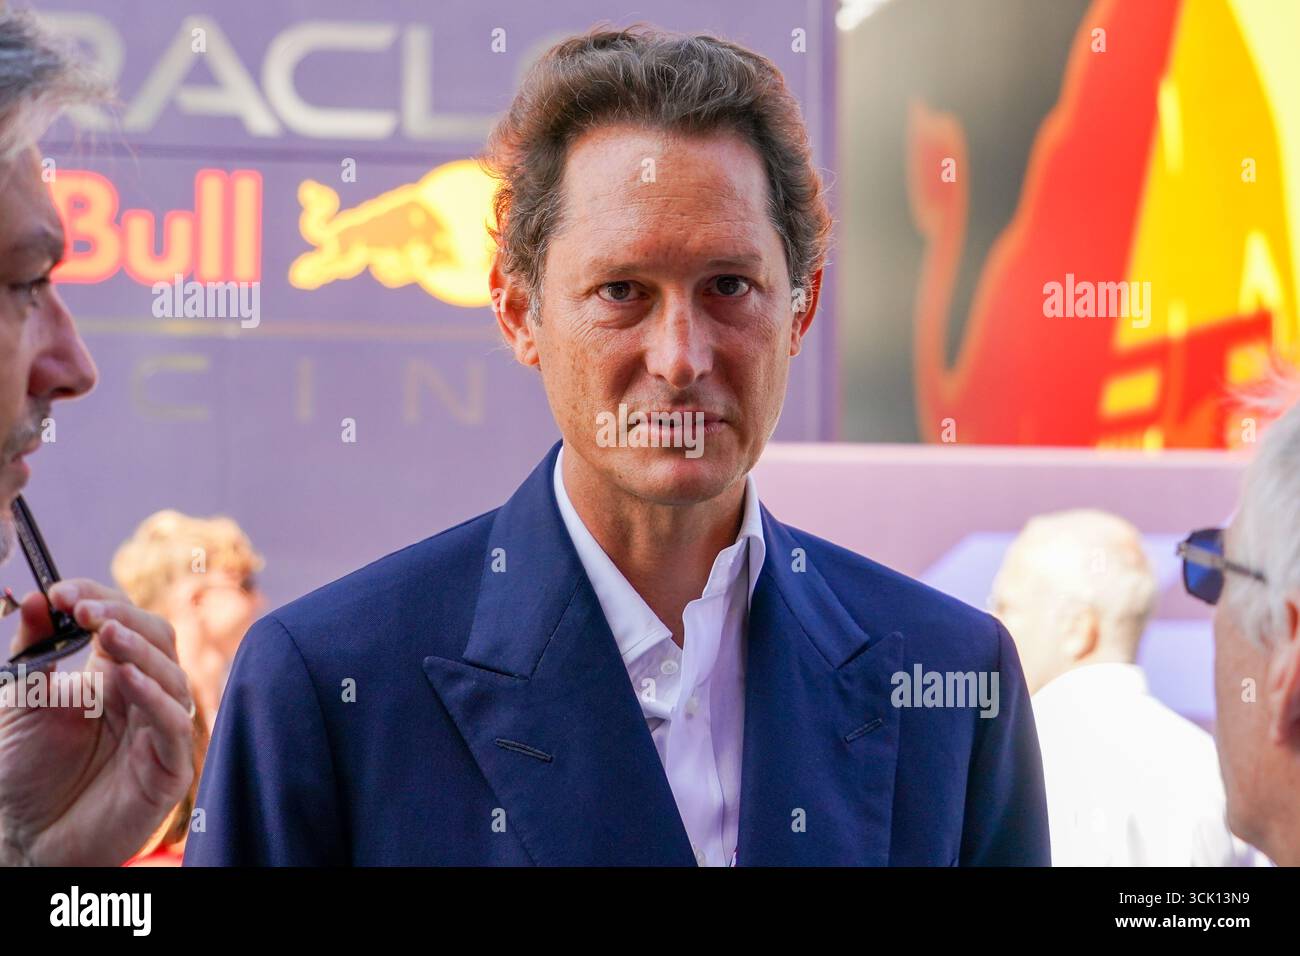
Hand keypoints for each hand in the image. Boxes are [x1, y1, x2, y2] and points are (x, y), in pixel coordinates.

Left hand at [0, 578, 194, 865]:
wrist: (23, 839)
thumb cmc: (23, 773)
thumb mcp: (21, 701)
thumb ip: (33, 652)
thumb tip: (36, 597)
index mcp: (115, 676)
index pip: (125, 623)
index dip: (101, 600)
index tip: (63, 592)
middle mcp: (144, 697)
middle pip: (158, 639)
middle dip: (124, 617)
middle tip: (85, 608)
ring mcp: (159, 731)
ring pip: (172, 675)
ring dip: (140, 649)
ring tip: (105, 631)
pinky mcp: (169, 768)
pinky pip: (173, 724)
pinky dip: (154, 697)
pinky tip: (126, 679)